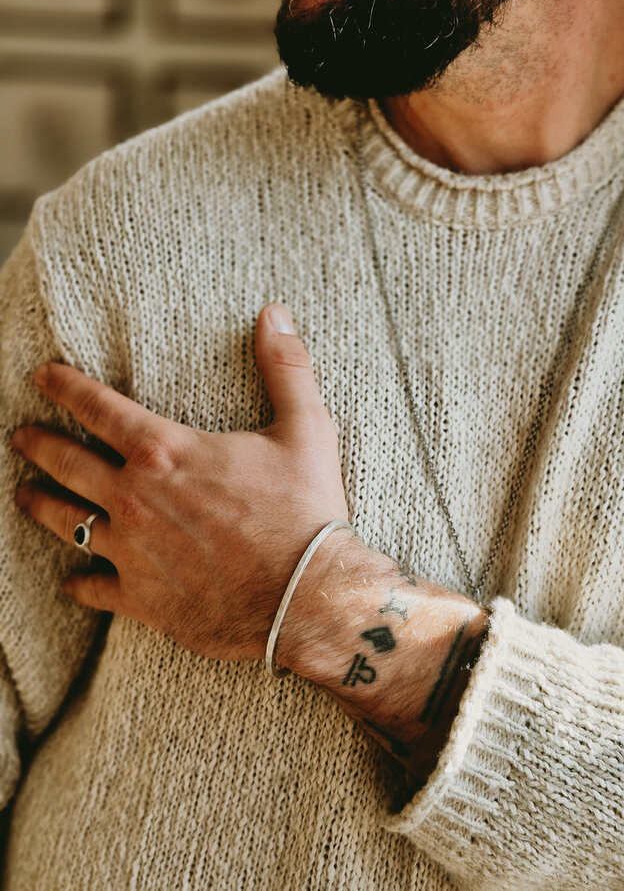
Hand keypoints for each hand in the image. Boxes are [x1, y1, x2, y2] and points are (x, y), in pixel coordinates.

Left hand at [12, 304, 349, 661]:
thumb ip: (286, 368)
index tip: (41, 375)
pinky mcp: (142, 598)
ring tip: (25, 494)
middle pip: (67, 463)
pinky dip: (79, 581)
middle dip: (39, 444)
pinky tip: (72, 580)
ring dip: (42, 504)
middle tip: (21, 435)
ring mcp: (132, 551)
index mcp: (166, 452)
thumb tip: (276, 314)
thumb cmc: (304, 512)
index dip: (65, 387)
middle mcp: (134, 498)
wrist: (305, 597)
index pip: (99, 408)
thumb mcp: (306, 429)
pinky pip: (94, 587)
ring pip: (68, 522)